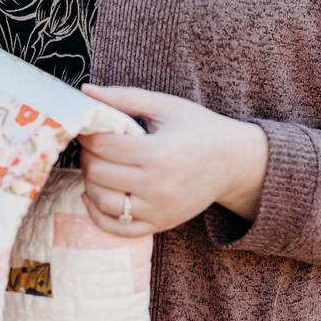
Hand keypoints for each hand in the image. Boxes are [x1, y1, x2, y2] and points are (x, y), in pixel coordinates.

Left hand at [77, 84, 268, 237]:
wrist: (234, 161)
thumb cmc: (199, 127)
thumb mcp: (166, 105)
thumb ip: (125, 97)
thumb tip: (86, 91)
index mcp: (159, 152)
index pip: (103, 146)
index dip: (87, 133)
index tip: (87, 125)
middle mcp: (158, 186)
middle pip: (99, 173)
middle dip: (86, 155)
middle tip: (91, 144)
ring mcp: (159, 209)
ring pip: (103, 202)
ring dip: (89, 182)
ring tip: (96, 165)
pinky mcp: (160, 224)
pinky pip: (118, 229)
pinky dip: (98, 214)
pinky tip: (94, 196)